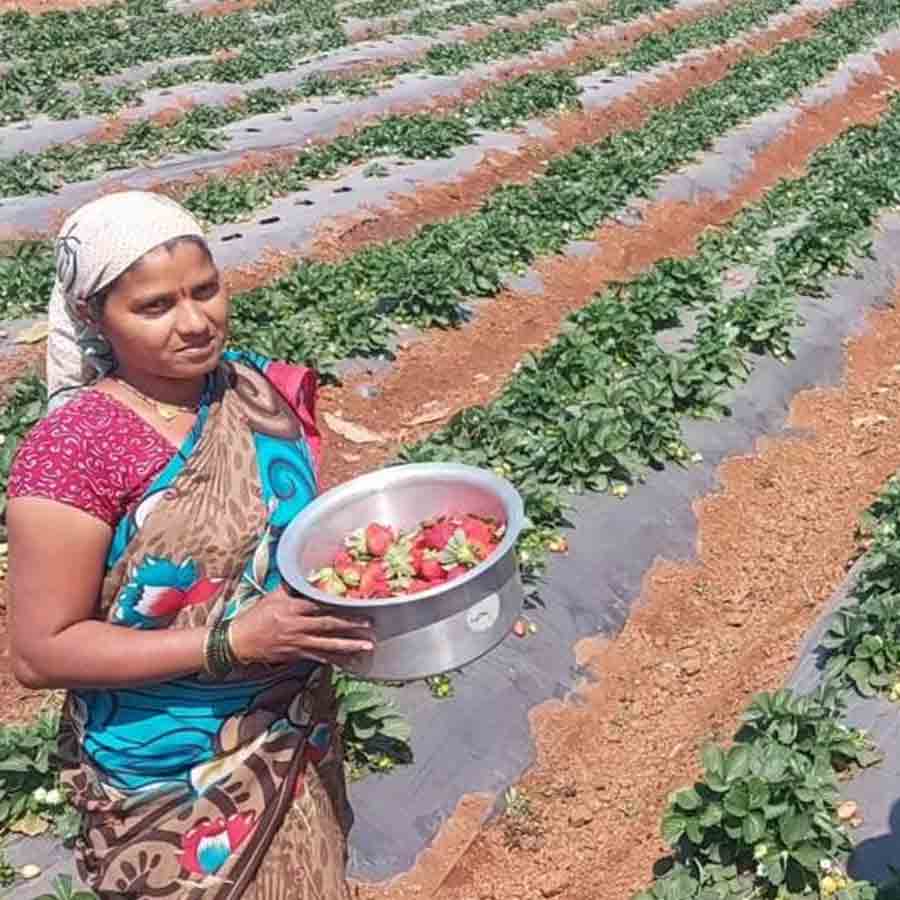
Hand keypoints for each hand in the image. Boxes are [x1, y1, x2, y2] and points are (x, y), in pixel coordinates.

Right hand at [228, 586, 374, 666]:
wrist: (240, 641)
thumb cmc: (256, 616)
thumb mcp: (273, 596)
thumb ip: (293, 587)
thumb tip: (310, 577)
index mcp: (291, 608)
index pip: (319, 605)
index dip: (338, 604)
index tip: (355, 602)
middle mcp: (297, 626)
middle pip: (328, 625)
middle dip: (350, 625)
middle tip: (369, 625)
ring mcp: (297, 642)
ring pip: (328, 644)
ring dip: (349, 645)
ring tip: (366, 645)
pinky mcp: (297, 655)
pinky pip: (320, 657)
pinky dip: (335, 659)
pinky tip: (349, 660)